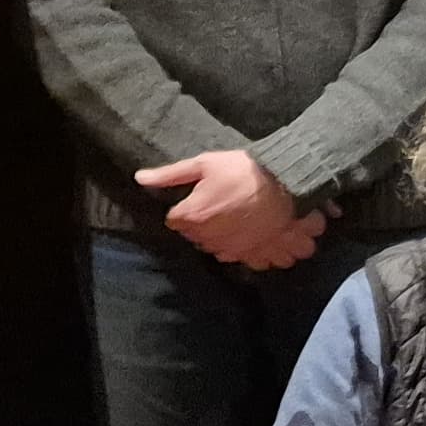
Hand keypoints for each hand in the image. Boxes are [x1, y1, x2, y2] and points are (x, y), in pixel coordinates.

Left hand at [140, 149, 324, 270]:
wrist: (286, 182)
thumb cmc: (243, 170)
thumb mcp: (204, 164)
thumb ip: (170, 175)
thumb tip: (139, 178)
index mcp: (193, 217)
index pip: (175, 220)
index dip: (186, 208)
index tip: (201, 197)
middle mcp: (209, 240)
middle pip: (197, 238)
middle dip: (205, 225)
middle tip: (222, 205)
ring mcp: (234, 251)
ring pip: (220, 252)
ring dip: (226, 240)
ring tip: (239, 223)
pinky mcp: (257, 255)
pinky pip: (248, 262)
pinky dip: (251, 252)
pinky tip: (257, 236)